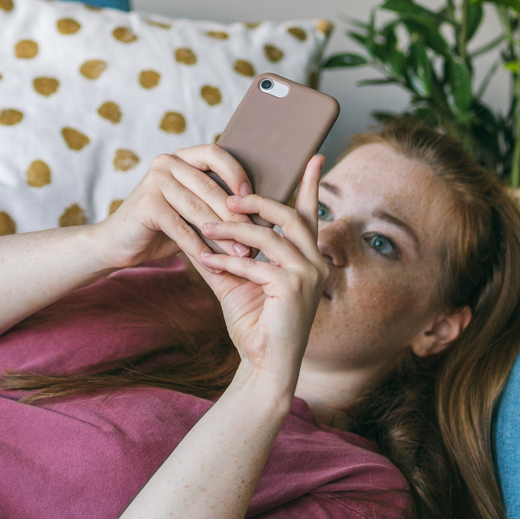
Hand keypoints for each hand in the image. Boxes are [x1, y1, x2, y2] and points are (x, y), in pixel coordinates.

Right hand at [95, 145, 255, 269]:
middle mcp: (166, 162)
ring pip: (199, 210)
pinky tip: (214, 264)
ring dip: (223, 236)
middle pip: (210, 187)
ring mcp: (155, 181)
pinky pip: (181, 228)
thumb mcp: (191, 210)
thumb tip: (260, 213)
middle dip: (235, 216)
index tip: (253, 198)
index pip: (215, 154)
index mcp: (181, 157)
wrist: (117, 243)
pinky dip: (199, 248)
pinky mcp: (147, 204)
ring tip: (241, 257)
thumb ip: (215, 203)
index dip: (237, 173)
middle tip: (255, 240)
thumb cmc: (162, 228)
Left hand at [192, 154, 328, 386]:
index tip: (313, 154)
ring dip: (233, 231)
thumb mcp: (240, 279)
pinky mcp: (294, 289)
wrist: (264, 364)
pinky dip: (228, 262)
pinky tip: (206, 262)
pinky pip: (256, 265)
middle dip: (255, 203)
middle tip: (225, 198)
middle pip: (288, 215)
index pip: (308, 212)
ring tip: (205, 228)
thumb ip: (230, 251)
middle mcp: (315, 262)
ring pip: (269, 237)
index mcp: (308, 256)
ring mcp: (308, 275)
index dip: (309, 183)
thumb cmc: (254, 322)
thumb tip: (204, 223)